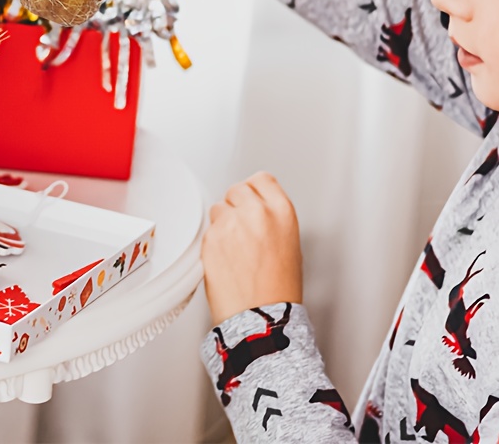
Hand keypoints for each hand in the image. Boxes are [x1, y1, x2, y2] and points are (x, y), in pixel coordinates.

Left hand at [201, 171, 303, 324]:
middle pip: (237, 189)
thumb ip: (272, 219)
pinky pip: (208, 229)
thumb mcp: (290, 245)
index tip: (252, 200)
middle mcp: (255, 212)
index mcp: (281, 212)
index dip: (255, 191)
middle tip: (243, 230)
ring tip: (236, 249)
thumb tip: (256, 208)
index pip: (262, 179)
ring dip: (223, 222)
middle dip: (237, 206)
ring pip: (218, 207)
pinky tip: (226, 260)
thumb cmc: (279, 290)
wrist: (262, 319)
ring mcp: (231, 223)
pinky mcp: (211, 238)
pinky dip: (213, 241)